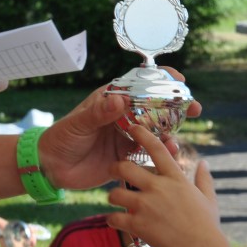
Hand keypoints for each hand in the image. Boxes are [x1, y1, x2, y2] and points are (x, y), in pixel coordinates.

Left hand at [38, 69, 200, 191]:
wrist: (52, 167)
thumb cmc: (61, 138)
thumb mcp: (78, 124)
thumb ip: (98, 113)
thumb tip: (118, 100)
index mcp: (111, 100)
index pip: (139, 83)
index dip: (161, 78)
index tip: (179, 78)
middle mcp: (123, 116)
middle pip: (155, 106)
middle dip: (176, 106)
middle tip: (194, 108)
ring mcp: (127, 136)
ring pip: (156, 131)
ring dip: (171, 132)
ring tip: (177, 139)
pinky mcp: (127, 157)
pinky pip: (149, 153)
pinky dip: (162, 154)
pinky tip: (169, 155)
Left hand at [107, 126, 218, 246]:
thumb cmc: (208, 225)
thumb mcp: (209, 198)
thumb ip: (204, 179)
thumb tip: (204, 163)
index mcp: (175, 178)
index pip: (156, 148)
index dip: (142, 134)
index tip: (133, 127)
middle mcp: (158, 188)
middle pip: (125, 167)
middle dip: (115, 167)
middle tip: (114, 170)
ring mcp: (146, 206)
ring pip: (115, 193)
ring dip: (113, 196)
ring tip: (116, 200)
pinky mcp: (138, 225)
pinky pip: (114, 218)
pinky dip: (113, 220)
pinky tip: (116, 222)